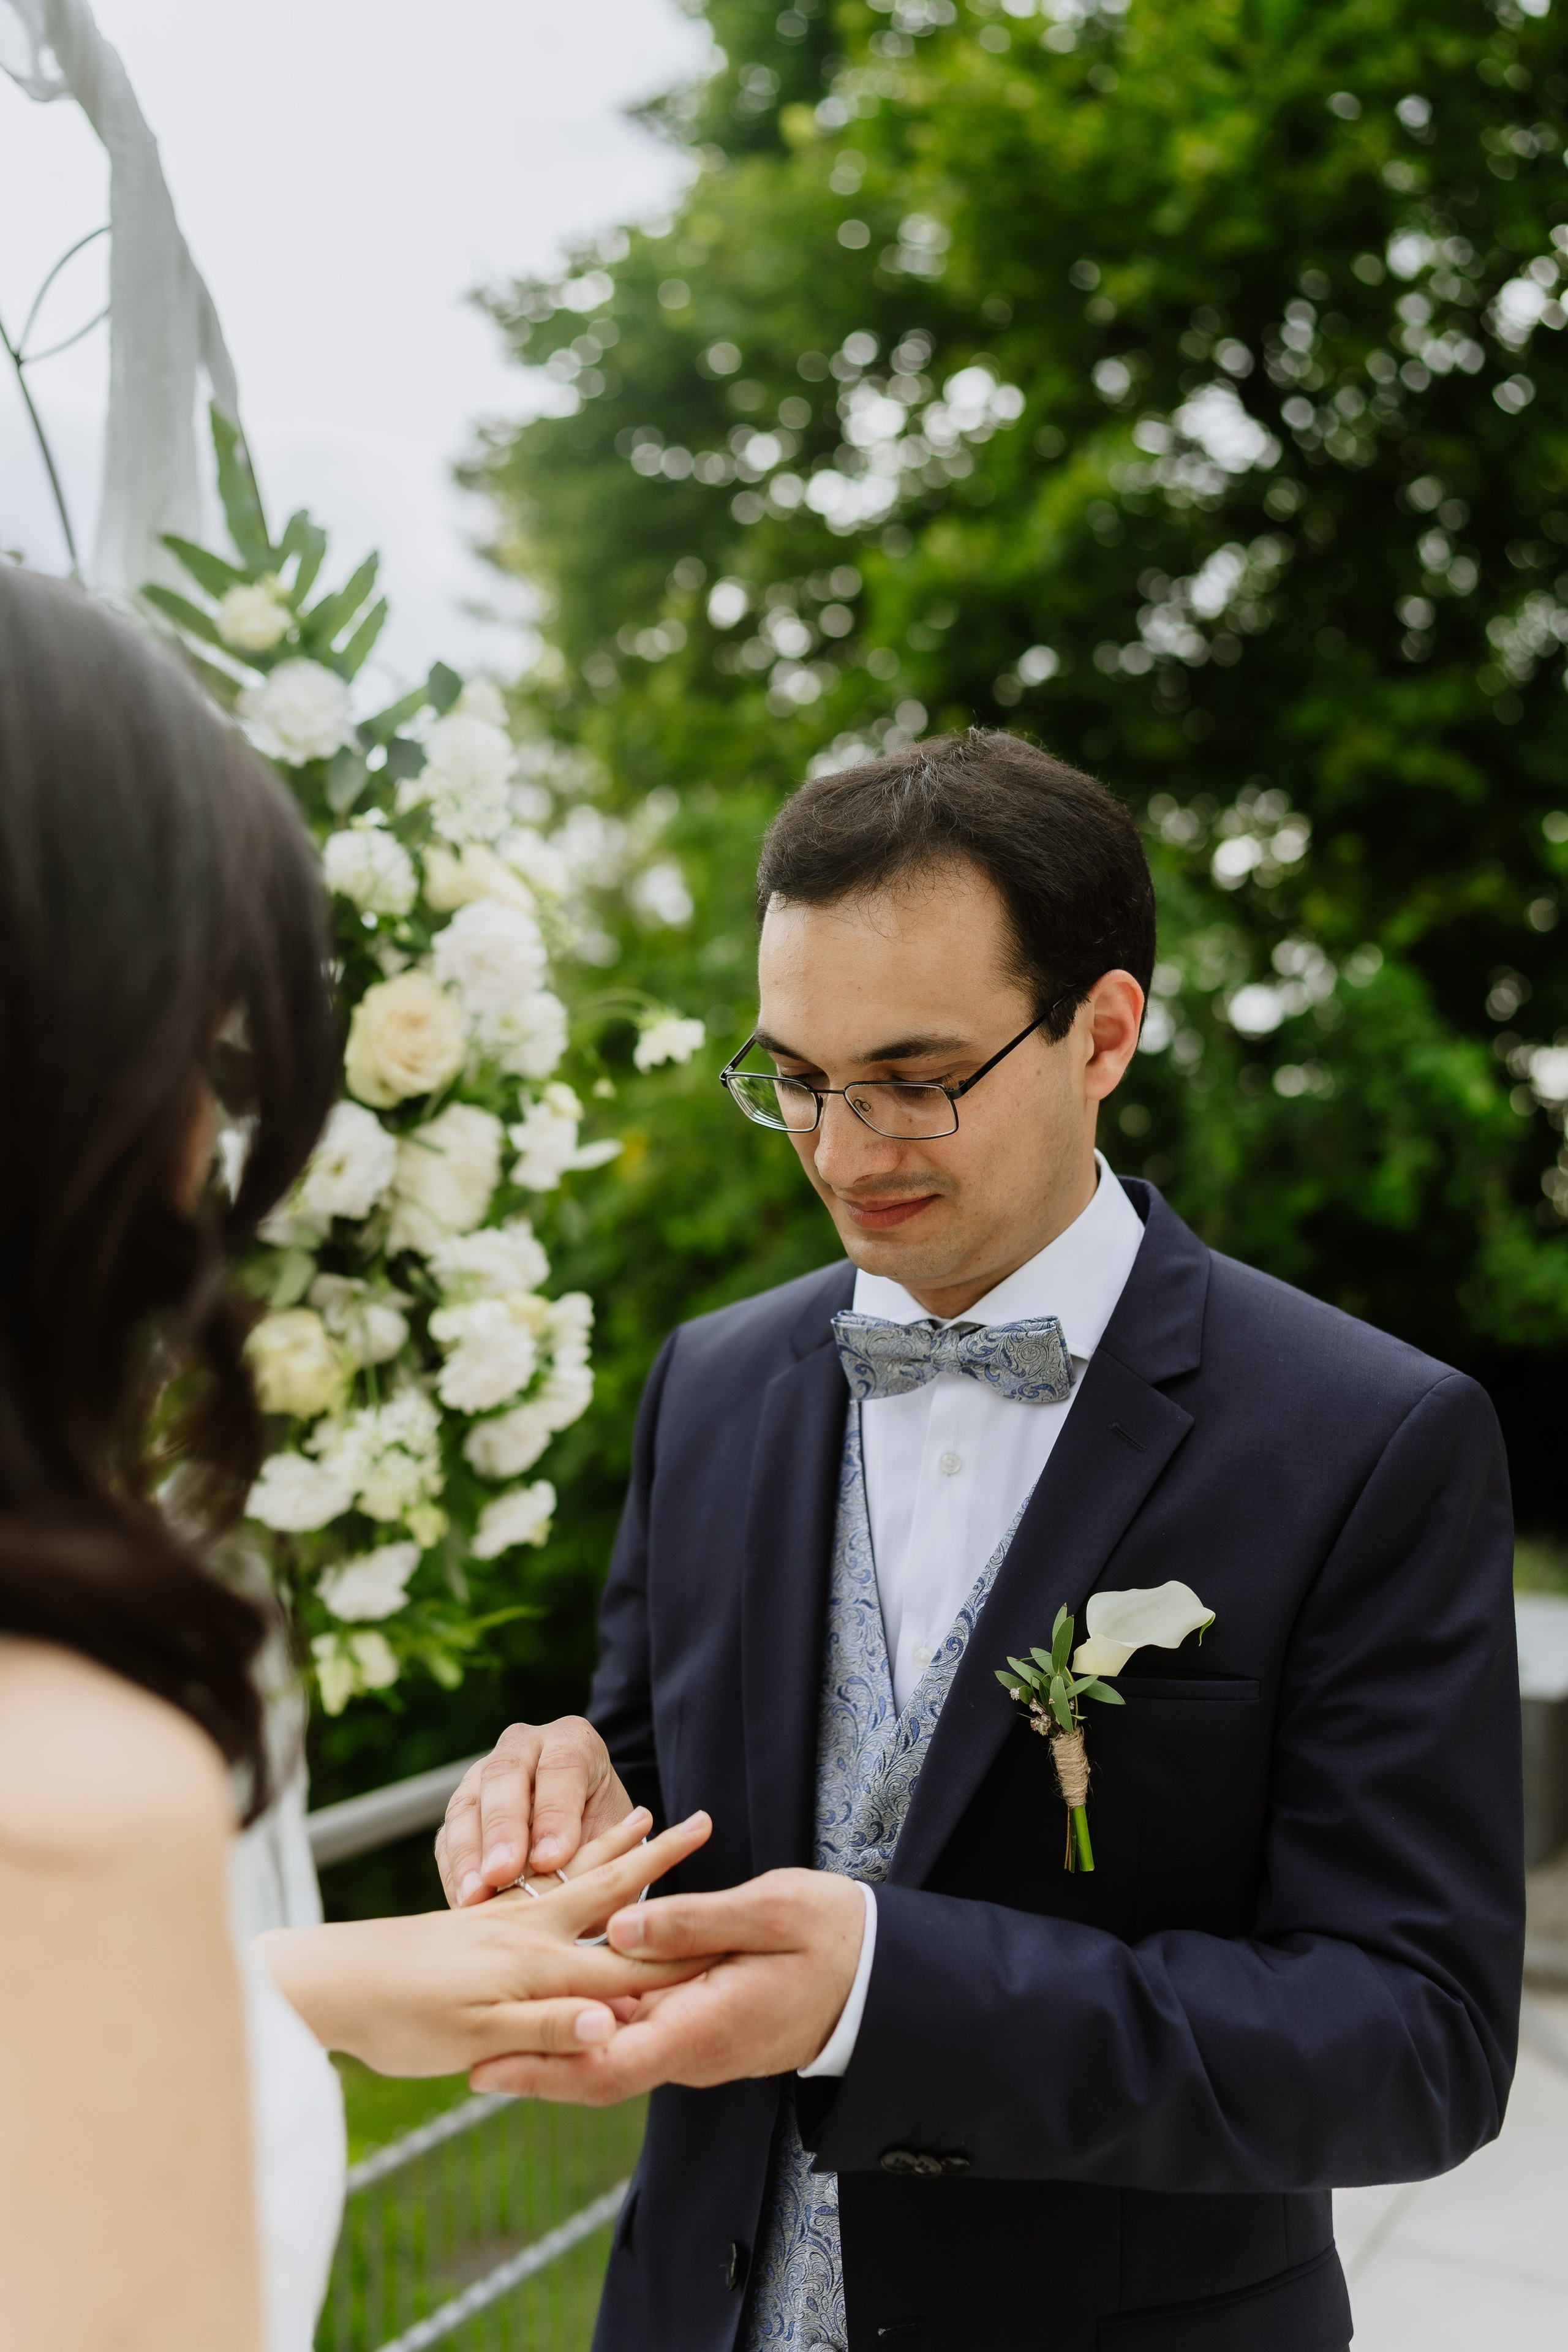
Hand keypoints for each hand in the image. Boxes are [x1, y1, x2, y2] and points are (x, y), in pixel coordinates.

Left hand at [262, 1810, 711, 2075]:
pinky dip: (570, 1861)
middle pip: (606, 1888)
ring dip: (615, 1846)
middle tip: (700, 1821)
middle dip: (655, 1859)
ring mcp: (503, 1921)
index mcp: (538, 1966)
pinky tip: (568, 1854)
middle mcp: (529, 1932)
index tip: (733, 1935)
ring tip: (646, 1812)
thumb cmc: (398, 2020)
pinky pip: (542, 1882)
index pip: (626, 1963)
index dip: (679, 1952)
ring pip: (573, 1876)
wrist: (327, 1984)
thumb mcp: (477, 2039)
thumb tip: (613, 2026)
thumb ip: (548, 2027)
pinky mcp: (478, 1921)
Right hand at [436, 1715, 630, 1906]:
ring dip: (468, 1853)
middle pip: (504, 1775)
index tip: (551, 1860)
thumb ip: (602, 1852)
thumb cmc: (607, 1832)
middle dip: (502, 1826)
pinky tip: (463, 1900)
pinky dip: (454, 1870)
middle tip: (503, 1872)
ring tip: (475, 1896)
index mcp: (573, 1742)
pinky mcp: (460, 1811)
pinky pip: (448, 1836)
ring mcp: (483, 1774)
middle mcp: (524, 1747)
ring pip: (467, 1803)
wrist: (583, 1831)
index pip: (562, 1767)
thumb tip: (579, 1885)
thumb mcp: (617, 1836)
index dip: (555, 1813)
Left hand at [469, 1868, 865, 2104]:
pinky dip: (592, 2021)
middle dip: (530, 2066)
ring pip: (612, 2052)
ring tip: (494, 2027)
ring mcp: (695, 2040)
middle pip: (595, 2071)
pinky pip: (636, 2030)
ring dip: (556, 2044)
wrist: (880, 1979)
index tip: (484, 2064)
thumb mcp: (772, 1911)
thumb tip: (618, 1931)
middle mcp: (692, 2048)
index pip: (609, 2064)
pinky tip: (562, 1998)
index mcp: (705, 2026)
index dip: (542, 2067)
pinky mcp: (698, 2024)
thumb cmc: (835, 1937)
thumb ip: (695, 1921)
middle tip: (462, 2057)